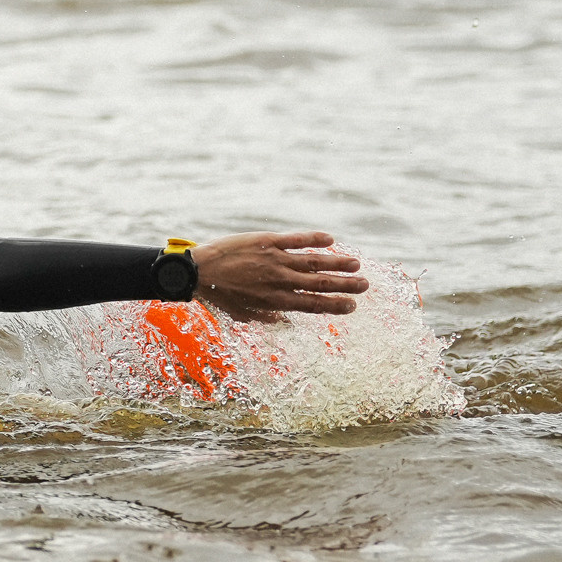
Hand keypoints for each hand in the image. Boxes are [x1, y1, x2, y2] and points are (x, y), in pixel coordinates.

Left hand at [192, 232, 367, 320]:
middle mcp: (279, 281)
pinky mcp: (267, 241)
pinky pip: (296, 239)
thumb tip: (288, 322)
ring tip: (356, 264)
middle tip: (365, 285)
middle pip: (320, 284)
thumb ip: (267, 317)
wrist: (197, 272)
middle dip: (345, 285)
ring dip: (337, 263)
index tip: (352, 306)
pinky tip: (330, 239)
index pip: (312, 304)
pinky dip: (314, 239)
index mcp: (275, 301)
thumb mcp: (243, 314)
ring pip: (313, 261)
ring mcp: (275, 260)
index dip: (335, 306)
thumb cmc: (219, 295)